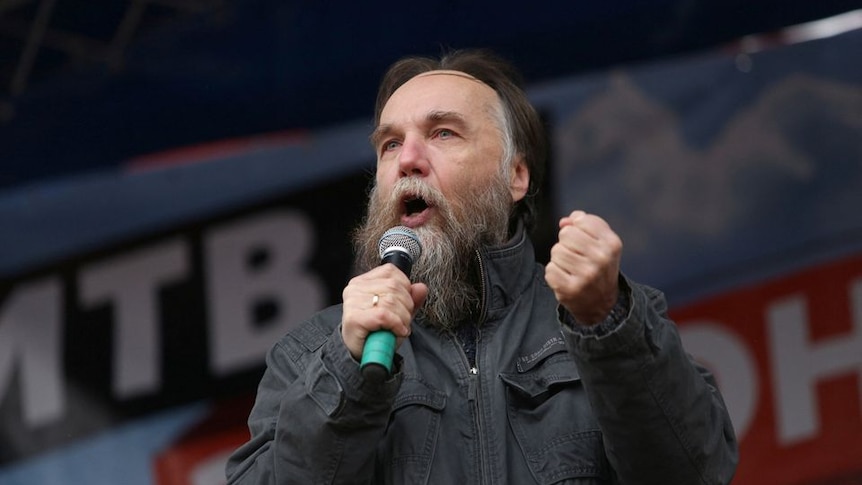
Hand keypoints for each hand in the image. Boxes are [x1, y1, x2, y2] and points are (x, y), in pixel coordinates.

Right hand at [341, 264, 427, 359]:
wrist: (361, 354)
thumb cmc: (377, 332)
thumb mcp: (398, 313)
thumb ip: (411, 299)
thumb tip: (421, 287)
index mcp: (364, 281)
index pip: (391, 272)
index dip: (405, 287)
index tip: (403, 304)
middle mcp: (356, 288)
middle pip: (394, 286)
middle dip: (406, 306)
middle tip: (402, 321)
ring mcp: (353, 302)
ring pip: (391, 301)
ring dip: (403, 318)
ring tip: (398, 328)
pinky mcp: (354, 317)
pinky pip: (384, 315)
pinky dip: (396, 324)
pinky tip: (396, 331)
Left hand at [545, 210, 621, 324]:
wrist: (601, 303)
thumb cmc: (599, 269)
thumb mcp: (602, 243)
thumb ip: (586, 225)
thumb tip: (565, 221)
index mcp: (611, 243)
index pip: (581, 220)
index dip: (578, 229)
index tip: (584, 240)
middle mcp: (601, 258)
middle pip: (566, 234)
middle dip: (567, 243)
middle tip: (576, 256)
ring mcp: (586, 275)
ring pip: (556, 251)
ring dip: (559, 259)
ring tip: (571, 268)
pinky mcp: (570, 288)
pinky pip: (550, 269)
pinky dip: (554, 274)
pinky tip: (566, 279)